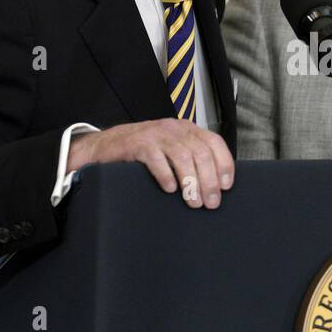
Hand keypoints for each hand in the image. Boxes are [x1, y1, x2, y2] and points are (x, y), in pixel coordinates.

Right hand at [67, 119, 233, 208]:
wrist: (105, 147)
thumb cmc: (142, 153)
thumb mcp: (171, 151)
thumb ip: (191, 159)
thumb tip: (215, 185)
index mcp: (186, 129)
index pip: (214, 142)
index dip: (224, 163)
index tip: (226, 186)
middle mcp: (174, 129)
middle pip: (201, 152)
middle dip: (209, 180)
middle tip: (210, 203)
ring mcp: (155, 134)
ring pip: (182, 156)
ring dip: (191, 182)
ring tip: (193, 202)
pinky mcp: (137, 144)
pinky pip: (157, 159)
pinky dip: (166, 175)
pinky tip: (169, 189)